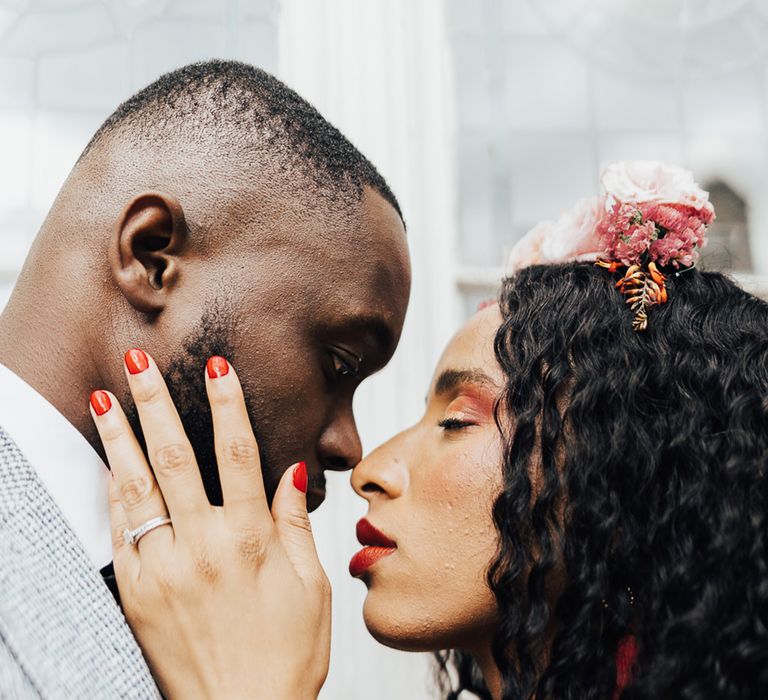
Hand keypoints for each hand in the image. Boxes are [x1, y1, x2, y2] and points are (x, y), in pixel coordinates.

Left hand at [89, 351, 329, 699]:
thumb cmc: (287, 653)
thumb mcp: (310, 585)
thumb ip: (295, 523)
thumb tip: (291, 472)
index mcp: (251, 540)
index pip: (237, 451)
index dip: (226, 402)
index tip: (216, 365)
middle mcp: (203, 546)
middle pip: (176, 457)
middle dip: (155, 404)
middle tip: (138, 364)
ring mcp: (165, 569)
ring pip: (137, 489)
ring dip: (120, 439)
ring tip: (103, 398)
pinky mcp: (139, 594)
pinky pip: (120, 532)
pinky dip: (113, 493)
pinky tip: (107, 464)